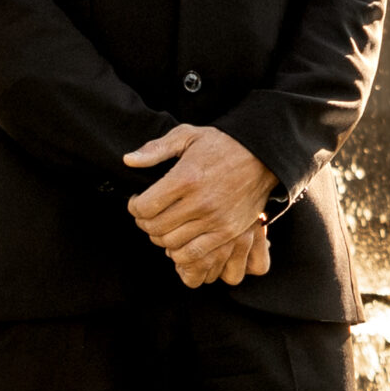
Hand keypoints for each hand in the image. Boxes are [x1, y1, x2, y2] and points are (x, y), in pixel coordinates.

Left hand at [122, 125, 276, 284]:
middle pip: (155, 228)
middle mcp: (199, 202)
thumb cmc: (221, 144)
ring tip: (163, 226)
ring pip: (171, 244)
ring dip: (160, 238)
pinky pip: (194, 255)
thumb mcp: (187, 135)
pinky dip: (180, 253)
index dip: (134, 207)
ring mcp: (215, 220)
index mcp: (186, 178)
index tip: (137, 201)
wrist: (262, 156)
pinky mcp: (227, 232)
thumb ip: (156, 149)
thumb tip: (128, 161)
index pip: (145, 206)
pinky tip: (179, 239)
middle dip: (144, 223)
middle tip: (148, 215)